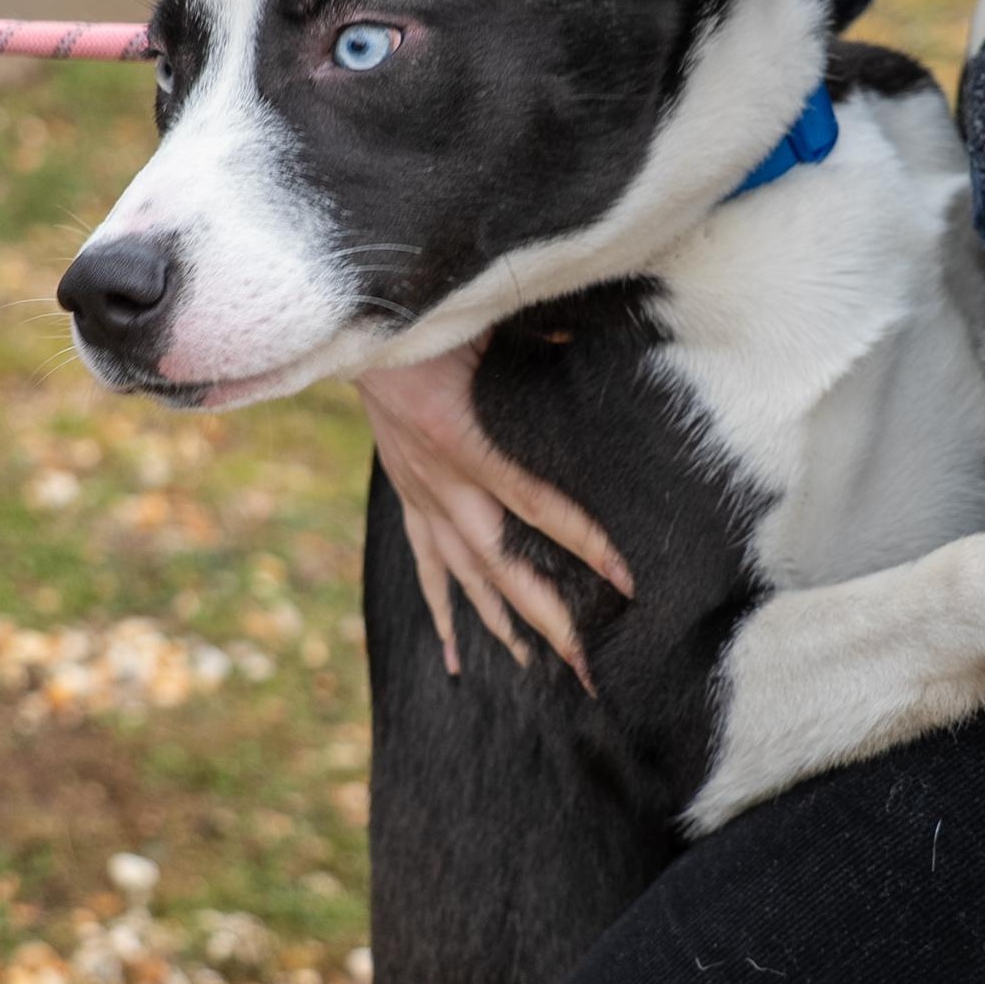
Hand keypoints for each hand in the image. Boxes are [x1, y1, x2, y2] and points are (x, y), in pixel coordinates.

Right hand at [356, 342, 632, 685]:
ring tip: (537, 665)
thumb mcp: (489, 327)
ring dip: (501, 623)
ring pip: (464, 576)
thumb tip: (601, 349)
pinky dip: (440, 611)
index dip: (585, 543)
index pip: (537, 506)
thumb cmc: (433, 318)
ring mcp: (421, 494)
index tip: (628, 579)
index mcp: (464, 441)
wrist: (356, 323)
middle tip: (590, 663)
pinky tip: (453, 657)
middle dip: (549, 617)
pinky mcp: (407, 495)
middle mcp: (441, 482)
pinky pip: (424, 565)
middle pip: (503, 565)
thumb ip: (546, 346)